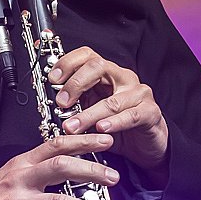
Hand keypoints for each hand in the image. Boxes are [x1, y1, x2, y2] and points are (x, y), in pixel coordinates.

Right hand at [0, 133, 119, 199]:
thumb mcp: (13, 176)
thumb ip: (41, 171)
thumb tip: (74, 168)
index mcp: (23, 164)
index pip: (56, 145)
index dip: (83, 142)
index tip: (106, 142)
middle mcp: (21, 180)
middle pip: (60, 167)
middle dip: (91, 171)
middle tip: (113, 177)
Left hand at [48, 47, 168, 179]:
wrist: (146, 143)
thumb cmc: (117, 124)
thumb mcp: (91, 110)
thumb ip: (76, 102)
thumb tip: (50, 99)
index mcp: (107, 73)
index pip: (87, 56)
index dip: (68, 63)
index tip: (52, 79)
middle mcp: (123, 78)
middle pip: (99, 67)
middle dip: (76, 84)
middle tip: (61, 102)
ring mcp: (139, 94)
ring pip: (111, 100)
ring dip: (88, 114)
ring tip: (72, 126)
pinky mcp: (150, 112)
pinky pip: (131, 116)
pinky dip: (114, 123)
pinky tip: (101, 129)